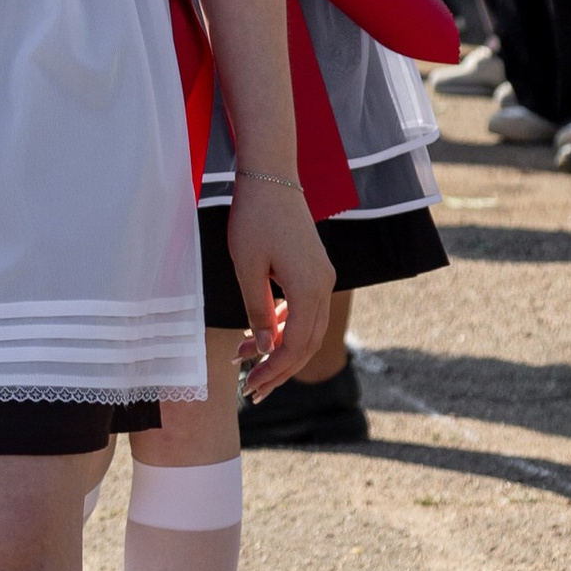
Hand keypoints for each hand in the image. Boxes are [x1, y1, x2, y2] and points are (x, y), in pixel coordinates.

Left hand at [225, 177, 333, 401]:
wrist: (270, 179)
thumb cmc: (254, 219)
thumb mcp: (247, 267)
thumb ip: (256, 309)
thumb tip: (264, 346)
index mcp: (309, 289)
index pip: (295, 344)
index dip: (274, 369)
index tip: (250, 386)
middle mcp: (323, 286)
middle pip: (306, 342)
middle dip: (279, 369)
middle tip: (252, 391)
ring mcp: (322, 277)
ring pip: (306, 327)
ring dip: (279, 348)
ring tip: (247, 363)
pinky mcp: (314, 270)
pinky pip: (303, 308)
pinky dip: (284, 325)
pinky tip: (262, 334)